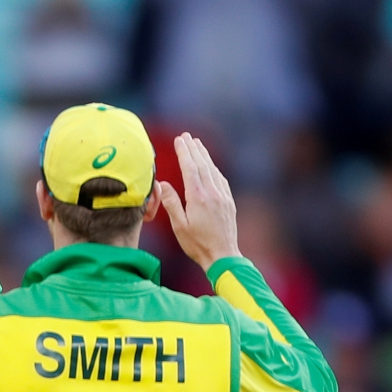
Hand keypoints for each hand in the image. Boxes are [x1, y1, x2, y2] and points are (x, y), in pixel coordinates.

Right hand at [160, 133, 240, 271]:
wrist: (223, 255)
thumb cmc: (197, 244)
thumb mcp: (179, 226)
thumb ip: (171, 203)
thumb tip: (163, 184)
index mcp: (198, 197)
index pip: (190, 168)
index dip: (184, 152)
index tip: (179, 140)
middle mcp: (212, 193)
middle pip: (202, 165)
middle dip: (193, 149)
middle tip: (187, 136)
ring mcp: (222, 196)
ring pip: (212, 170)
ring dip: (204, 156)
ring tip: (197, 144)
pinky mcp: (228, 202)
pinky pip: (220, 179)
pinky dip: (213, 168)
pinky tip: (210, 165)